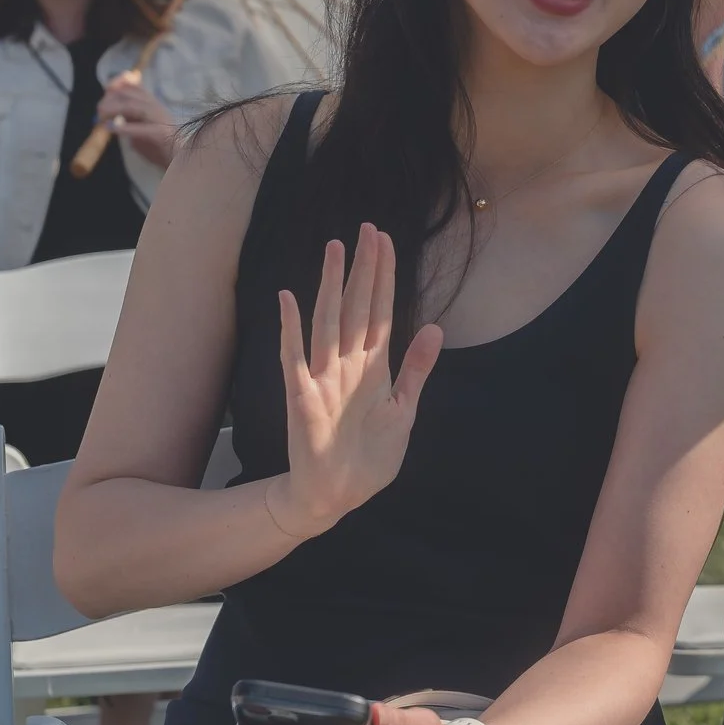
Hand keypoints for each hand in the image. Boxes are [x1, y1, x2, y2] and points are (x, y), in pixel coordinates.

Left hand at [96, 75, 177, 167]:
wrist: (180, 161)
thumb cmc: (159, 146)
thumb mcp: (141, 126)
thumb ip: (128, 118)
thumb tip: (107, 114)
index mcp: (152, 104)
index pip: (133, 85)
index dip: (117, 84)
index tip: (105, 91)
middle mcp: (156, 107)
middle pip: (129, 94)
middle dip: (110, 99)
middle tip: (99, 110)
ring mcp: (159, 120)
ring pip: (133, 106)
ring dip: (113, 110)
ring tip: (102, 118)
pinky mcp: (159, 134)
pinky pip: (139, 128)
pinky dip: (123, 128)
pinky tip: (111, 128)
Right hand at [268, 223, 443, 536]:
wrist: (338, 496)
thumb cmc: (369, 456)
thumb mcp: (403, 411)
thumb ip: (417, 369)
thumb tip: (435, 326)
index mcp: (374, 368)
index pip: (380, 311)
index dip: (384, 277)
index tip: (387, 241)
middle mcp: (347, 366)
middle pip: (356, 307)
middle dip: (363, 269)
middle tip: (366, 229)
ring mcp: (323, 378)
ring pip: (328, 322)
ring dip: (331, 286)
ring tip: (335, 249)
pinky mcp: (302, 397)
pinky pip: (293, 358)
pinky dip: (291, 329)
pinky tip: (288, 299)